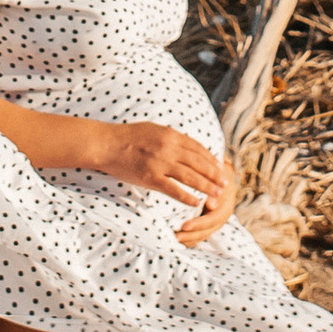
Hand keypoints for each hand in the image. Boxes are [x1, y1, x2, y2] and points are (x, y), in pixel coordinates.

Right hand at [105, 122, 231, 235]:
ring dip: (206, 186)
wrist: (107, 144)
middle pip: (199, 163)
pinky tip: (197, 202)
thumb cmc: (128, 136)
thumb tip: (186, 143)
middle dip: (214, 174)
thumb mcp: (154, 129)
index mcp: (171, 135)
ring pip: (191, 177)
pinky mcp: (151, 177)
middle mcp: (169, 148)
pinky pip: (174, 189)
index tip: (220, 167)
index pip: (198, 148)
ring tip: (217, 194)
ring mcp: (160, 163)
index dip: (211, 159)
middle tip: (225, 183)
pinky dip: (187, 196)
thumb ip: (171, 137)